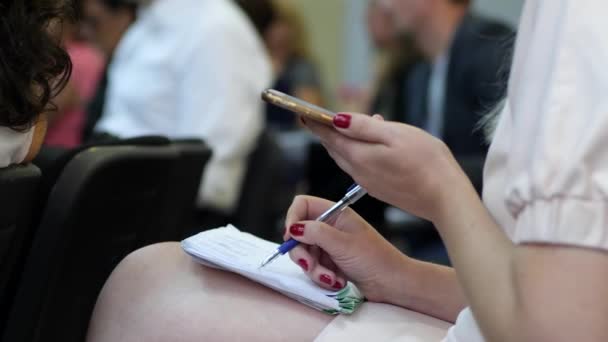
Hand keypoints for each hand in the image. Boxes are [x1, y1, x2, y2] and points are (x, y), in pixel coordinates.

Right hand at [284, 195, 409, 303]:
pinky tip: (337, 281)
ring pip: (305, 254)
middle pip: (299, 233)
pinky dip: (321, 277)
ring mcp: (329, 246)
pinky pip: (313, 268)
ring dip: (314, 269)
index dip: (293, 218)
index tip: (291, 237)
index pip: (303, 205)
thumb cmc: (374, 259)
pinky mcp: (330, 263)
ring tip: (331, 278)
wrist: (392, 284)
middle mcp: (330, 227)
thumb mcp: (343, 243)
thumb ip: (316, 233)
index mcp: (335, 213)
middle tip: (309, 265)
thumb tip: (293, 228)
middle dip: (302, 252)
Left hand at [302, 113, 467, 221]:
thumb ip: (364, 127)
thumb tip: (337, 119)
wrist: (444, 197)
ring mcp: (368, 182)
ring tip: (342, 128)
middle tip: (317, 119)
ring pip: (347, 158)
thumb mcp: (395, 135)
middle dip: (326, 132)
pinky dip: (357, 153)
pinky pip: (360, 167)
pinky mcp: (379, 189)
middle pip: (335, 148)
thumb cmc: (426, 162)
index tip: (304, 114)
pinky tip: (369, 146)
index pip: (329, 136)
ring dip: (342, 143)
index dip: (316, 124)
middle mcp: (359, 171)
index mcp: (359, 156)